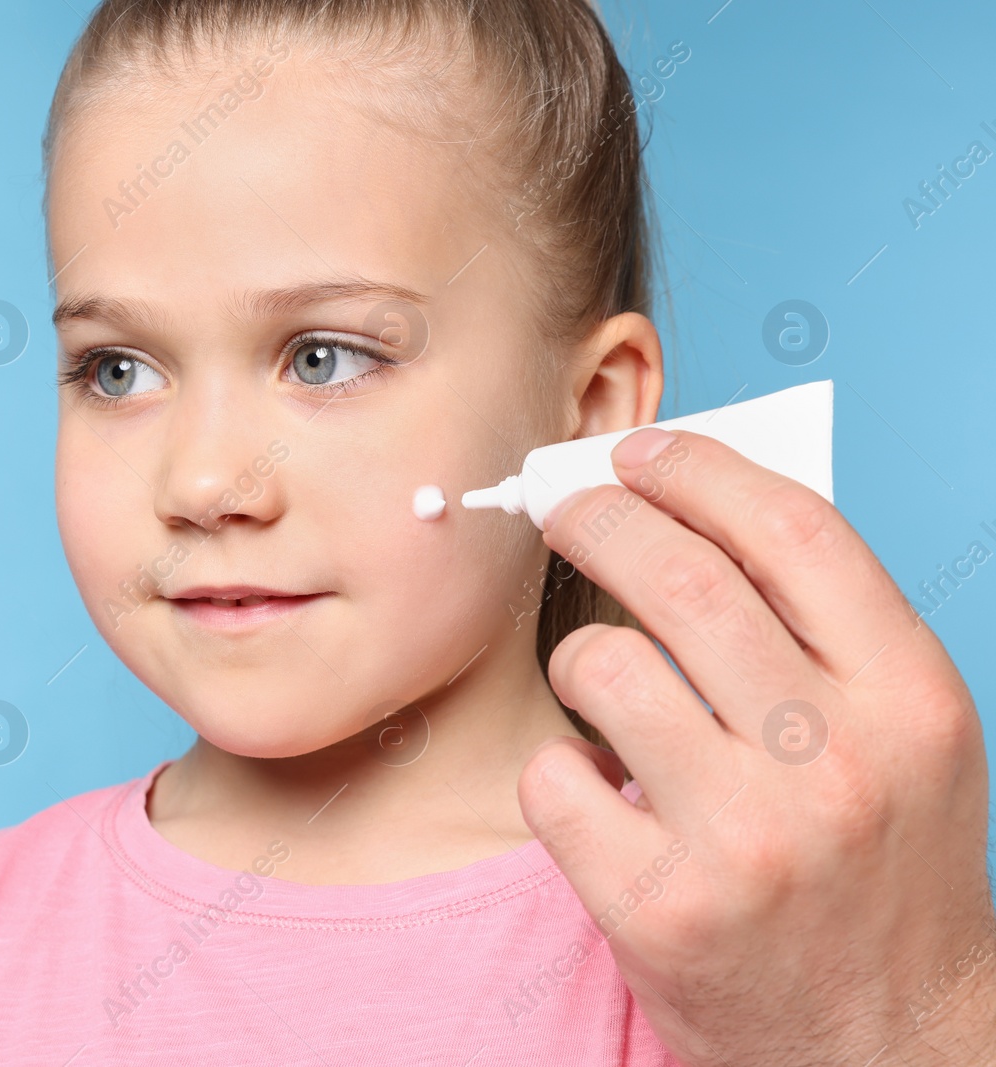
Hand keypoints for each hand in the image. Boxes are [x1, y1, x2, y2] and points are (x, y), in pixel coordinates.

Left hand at [518, 426, 995, 1066]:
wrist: (888, 1047)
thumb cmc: (878, 871)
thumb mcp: (902, 737)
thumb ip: (822, 628)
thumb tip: (692, 505)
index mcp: (911, 700)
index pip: (793, 530)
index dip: (699, 469)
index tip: (638, 452)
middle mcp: (838, 762)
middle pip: (681, 580)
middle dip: (599, 518)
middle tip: (562, 507)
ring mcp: (747, 841)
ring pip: (602, 667)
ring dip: (579, 658)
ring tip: (602, 689)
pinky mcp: (659, 908)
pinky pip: (552, 778)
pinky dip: (556, 770)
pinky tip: (597, 794)